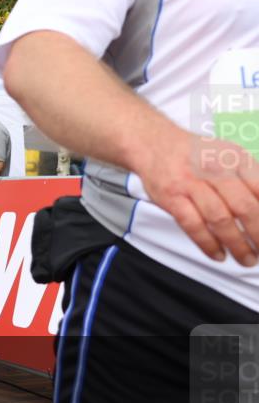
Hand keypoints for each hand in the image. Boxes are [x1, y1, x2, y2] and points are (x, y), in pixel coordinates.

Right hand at [138, 132, 258, 266]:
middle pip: (244, 207)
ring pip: (220, 219)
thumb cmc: (195, 154)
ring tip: (246, 258)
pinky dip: (208, 243)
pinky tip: (218, 254)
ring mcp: (191, 183)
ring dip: (237, 244)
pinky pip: (193, 225)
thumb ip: (252, 176)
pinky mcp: (172, 197)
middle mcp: (214, 169)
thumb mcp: (229, 154)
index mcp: (234, 158)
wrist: (154, 144)